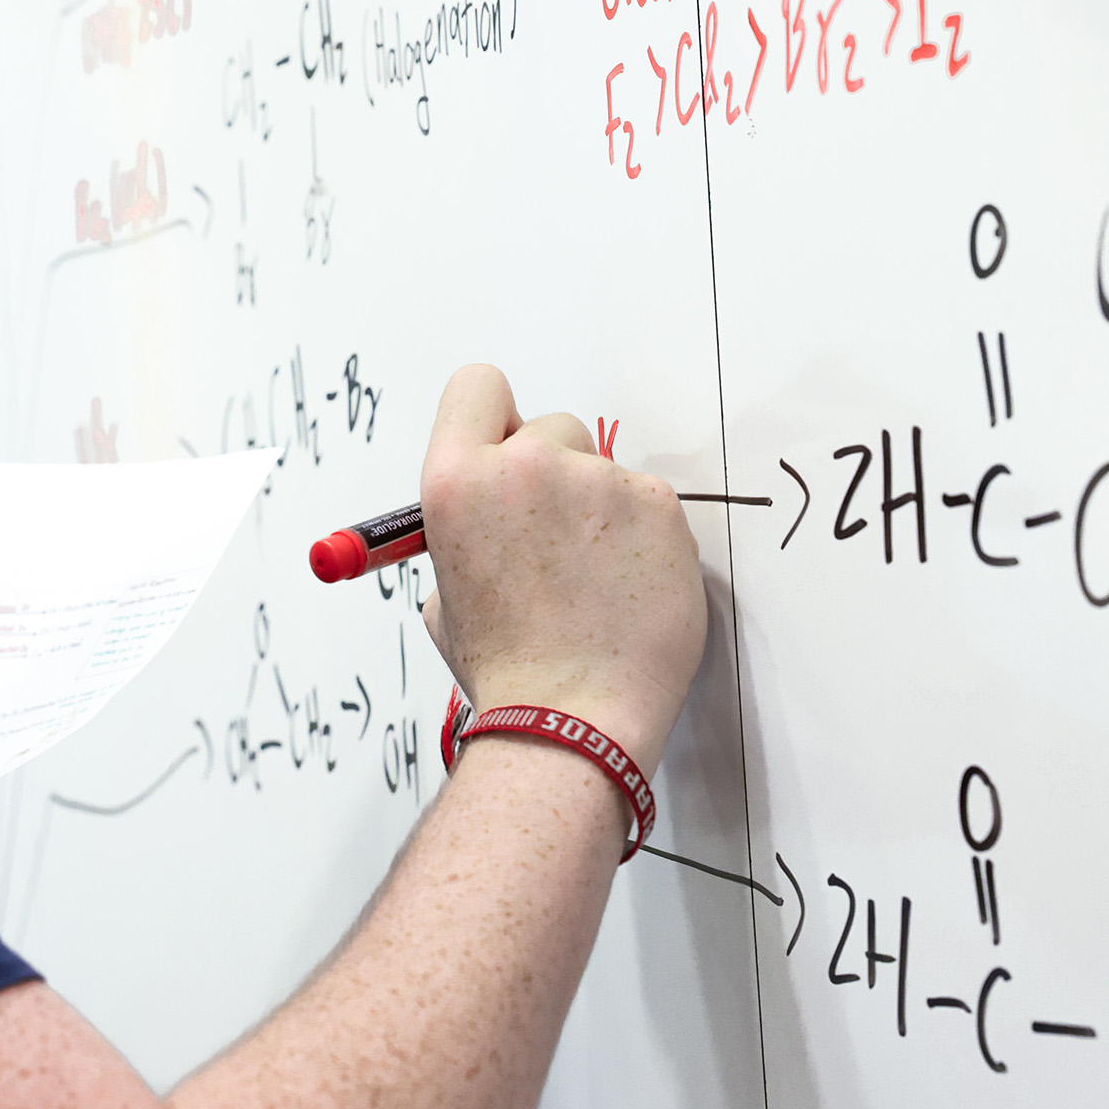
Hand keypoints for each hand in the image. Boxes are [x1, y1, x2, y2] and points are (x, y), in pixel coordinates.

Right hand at [417, 365, 706, 771]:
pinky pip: (649, 504)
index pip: (477, 387)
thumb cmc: (507, 668)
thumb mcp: (448, 592)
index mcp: (457, 480)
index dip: (493, 418)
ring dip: (602, 513)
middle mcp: (527, 464)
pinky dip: (643, 539)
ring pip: (605, 472)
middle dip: (555, 473)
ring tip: (595, 586)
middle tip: (557, 542)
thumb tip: (498, 503)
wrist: (573, 721)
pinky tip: (629, 591)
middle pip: (551, 426)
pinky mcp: (659, 505)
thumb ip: (470, 527)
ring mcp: (600, 481)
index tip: (506, 451)